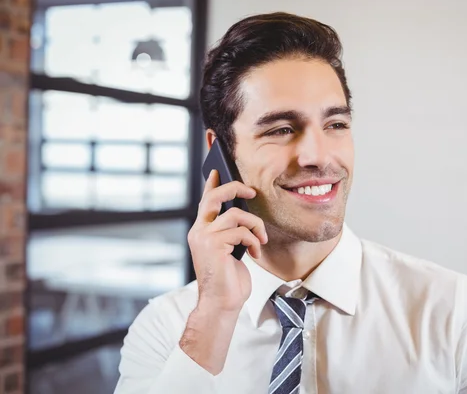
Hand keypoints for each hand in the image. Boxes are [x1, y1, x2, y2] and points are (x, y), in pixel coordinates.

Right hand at [187, 169, 267, 312]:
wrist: (223, 302)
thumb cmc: (229, 279)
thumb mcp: (230, 249)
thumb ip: (231, 230)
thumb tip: (244, 212)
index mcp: (201, 231)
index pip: (205, 201)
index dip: (212, 184)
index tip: (218, 170)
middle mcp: (198, 231)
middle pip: (215, 196)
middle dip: (235, 189)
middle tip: (252, 193)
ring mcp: (204, 237)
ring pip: (236, 215)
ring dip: (255, 226)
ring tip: (260, 240)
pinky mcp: (213, 245)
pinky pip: (242, 232)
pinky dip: (254, 242)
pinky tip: (255, 254)